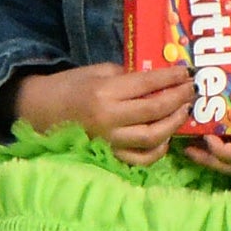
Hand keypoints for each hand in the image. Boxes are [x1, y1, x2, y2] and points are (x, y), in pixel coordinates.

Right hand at [12, 64, 193, 166]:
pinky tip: (165, 138)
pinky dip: (157, 151)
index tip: (187, 73)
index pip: (148, 85)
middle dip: (179, 99)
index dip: (171, 79)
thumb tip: (159, 81)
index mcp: (104, 92)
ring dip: (173, 124)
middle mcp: (108, 119)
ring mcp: (109, 140)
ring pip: (152, 138)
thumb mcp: (98, 71)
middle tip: (191, 91)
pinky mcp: (107, 155)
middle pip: (155, 111)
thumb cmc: (69, 86)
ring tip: (183, 111)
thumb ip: (128, 76)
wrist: (39, 110)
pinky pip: (139, 159)